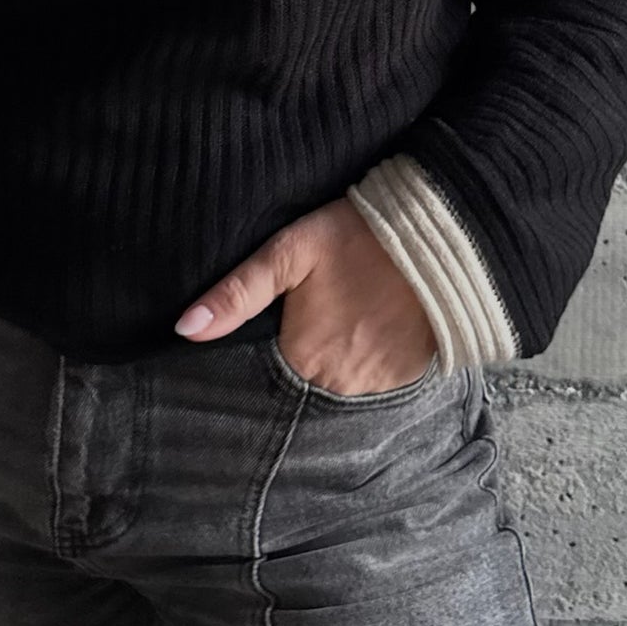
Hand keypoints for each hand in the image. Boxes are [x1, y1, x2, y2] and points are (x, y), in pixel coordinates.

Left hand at [174, 198, 437, 395]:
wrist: (442, 235)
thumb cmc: (358, 236)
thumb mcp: (290, 252)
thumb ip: (237, 292)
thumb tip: (184, 328)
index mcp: (301, 360)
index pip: (263, 382)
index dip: (254, 367)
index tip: (252, 350)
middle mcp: (336, 387)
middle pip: (299, 389)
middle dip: (289, 372)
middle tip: (295, 335)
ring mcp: (376, 388)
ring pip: (334, 391)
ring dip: (325, 373)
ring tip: (327, 336)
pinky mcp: (407, 379)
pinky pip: (371, 387)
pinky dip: (360, 371)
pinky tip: (357, 340)